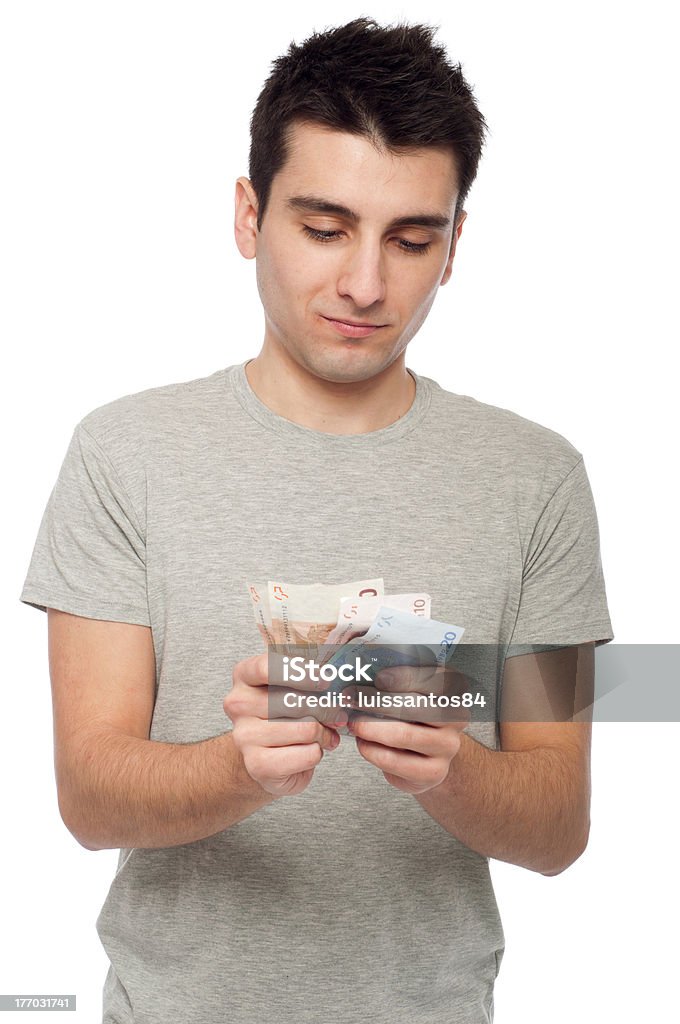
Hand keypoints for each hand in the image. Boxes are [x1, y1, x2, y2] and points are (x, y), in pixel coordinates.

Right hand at [224, 651, 345, 797]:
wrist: (265, 756)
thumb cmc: (282, 714)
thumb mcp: (290, 686)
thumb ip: (309, 674)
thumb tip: (336, 672)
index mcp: (244, 676)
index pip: (268, 667)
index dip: (301, 672)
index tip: (325, 679)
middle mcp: (238, 705)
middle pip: (295, 701)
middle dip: (326, 709)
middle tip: (337, 715)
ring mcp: (245, 736)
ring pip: (306, 729)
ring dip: (324, 733)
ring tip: (324, 735)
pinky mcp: (258, 764)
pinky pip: (307, 754)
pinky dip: (317, 753)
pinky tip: (311, 751)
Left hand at [346, 663, 470, 794]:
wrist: (431, 751)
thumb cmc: (415, 712)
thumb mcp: (413, 689)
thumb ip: (396, 678)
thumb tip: (363, 672)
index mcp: (454, 689)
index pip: (433, 679)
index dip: (404, 678)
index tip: (378, 677)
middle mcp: (457, 717)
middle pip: (413, 707)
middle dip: (375, 702)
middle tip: (351, 698)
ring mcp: (447, 746)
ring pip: (403, 735)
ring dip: (370, 728)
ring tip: (353, 723)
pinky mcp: (434, 772)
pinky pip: (395, 761)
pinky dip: (372, 751)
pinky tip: (363, 744)